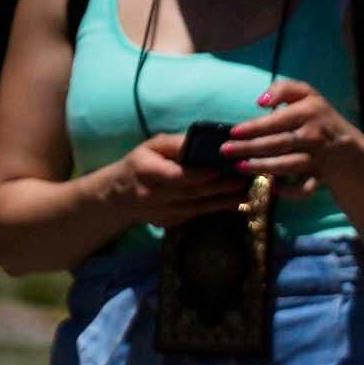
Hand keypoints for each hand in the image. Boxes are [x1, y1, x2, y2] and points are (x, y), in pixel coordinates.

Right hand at [110, 131, 252, 226]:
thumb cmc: (139, 164)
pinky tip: (235, 202)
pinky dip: (216, 208)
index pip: (176, 176)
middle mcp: (153, 195)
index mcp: (146, 172)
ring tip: (246, 191)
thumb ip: (176, 144)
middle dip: (220, 187)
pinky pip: (196, 215)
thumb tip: (204, 142)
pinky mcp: (169, 222)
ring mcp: (161, 212)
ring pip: (197, 207)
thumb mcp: (151, 147)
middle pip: (191, 193)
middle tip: (244, 179)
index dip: (199, 174)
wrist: (117, 196)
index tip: (222, 169)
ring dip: (224, 200)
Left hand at [222, 79, 359, 196]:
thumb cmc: (319, 117)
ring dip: (263, 167)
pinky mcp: (319, 178)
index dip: (255, 127)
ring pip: (288, 165)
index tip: (234, 132)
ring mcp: (318, 159)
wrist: (347, 146)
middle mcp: (314, 136)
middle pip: (279, 144)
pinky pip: (303, 188)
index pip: (278, 121)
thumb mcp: (307, 95)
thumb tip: (260, 102)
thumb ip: (283, 89)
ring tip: (240, 167)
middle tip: (226, 151)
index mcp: (309, 113)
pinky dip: (289, 190)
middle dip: (250, 148)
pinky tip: (272, 187)